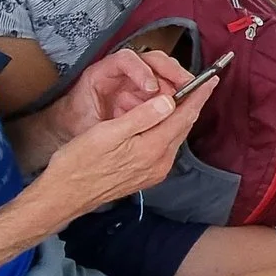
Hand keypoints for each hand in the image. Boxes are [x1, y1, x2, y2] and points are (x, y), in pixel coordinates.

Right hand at [22, 68, 214, 223]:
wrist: (65, 196)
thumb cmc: (79, 162)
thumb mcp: (108, 133)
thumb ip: (141, 117)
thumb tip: (169, 101)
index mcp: (152, 149)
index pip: (184, 116)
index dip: (198, 95)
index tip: (211, 79)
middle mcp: (160, 162)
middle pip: (183, 126)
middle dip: (192, 103)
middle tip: (199, 83)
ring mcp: (155, 171)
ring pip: (175, 136)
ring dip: (180, 116)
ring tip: (183, 96)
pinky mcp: (147, 175)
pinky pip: (165, 146)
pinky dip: (168, 129)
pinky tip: (161, 120)